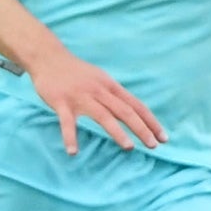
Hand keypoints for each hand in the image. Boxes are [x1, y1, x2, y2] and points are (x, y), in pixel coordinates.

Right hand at [26, 48, 166, 154]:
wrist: (48, 58)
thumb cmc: (75, 72)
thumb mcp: (99, 79)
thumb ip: (113, 94)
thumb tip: (130, 111)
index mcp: (110, 86)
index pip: (136, 105)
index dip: (151, 121)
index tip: (163, 137)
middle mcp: (99, 91)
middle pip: (125, 111)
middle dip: (142, 128)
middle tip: (154, 145)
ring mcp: (80, 97)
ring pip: (103, 116)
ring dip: (117, 132)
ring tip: (129, 148)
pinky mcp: (61, 102)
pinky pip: (67, 122)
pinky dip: (70, 137)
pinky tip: (73, 152)